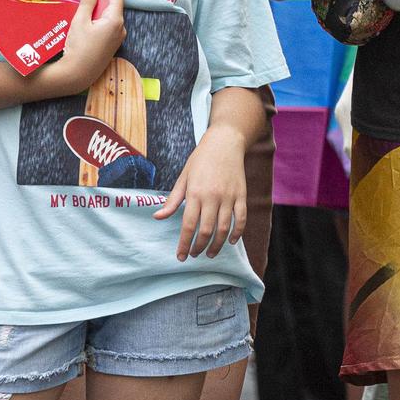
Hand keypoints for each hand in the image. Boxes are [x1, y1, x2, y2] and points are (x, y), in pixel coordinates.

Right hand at [45, 0, 128, 95]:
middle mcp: (120, 28)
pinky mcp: (112, 45)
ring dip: (101, 8)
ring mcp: (117, 38)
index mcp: (114, 20)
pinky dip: (100, 19)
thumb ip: (87, 3)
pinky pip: (108, 26)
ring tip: (88, 1)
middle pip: (113, 5)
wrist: (77, 75)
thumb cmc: (77, 47)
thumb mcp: (79, 22)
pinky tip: (89, 19)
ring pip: (109, 16)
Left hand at [154, 124, 247, 259]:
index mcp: (195, 193)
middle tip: (194, 255)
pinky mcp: (241, 195)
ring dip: (217, 245)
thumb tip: (158, 217)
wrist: (225, 143)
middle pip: (206, 230)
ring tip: (210, 253)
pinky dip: (237, 232)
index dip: (184, 244)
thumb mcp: (183, 177)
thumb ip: (173, 200)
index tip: (180, 256)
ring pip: (224, 228)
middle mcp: (213, 197)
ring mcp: (229, 196)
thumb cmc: (200, 160)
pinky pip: (241, 218)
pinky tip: (231, 241)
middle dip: (199, 247)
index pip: (188, 225)